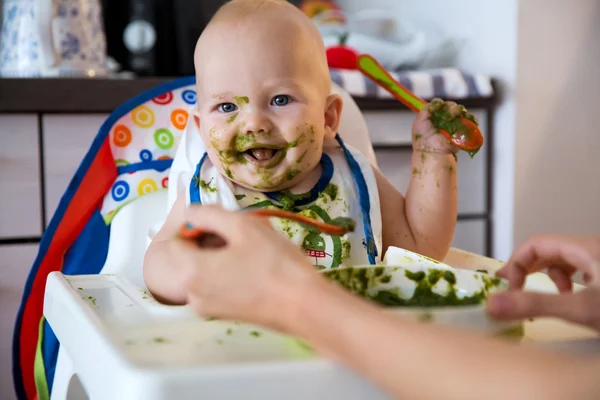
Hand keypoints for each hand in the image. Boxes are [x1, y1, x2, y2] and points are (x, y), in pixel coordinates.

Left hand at [168, 205, 318, 330]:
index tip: (222, 223)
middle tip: (240, 235)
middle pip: (189, 258)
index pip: (177, 240)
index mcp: (190, 270)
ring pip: (202, 273)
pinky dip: (225, 276)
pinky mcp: (222, 316)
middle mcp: (191, 293)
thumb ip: (209, 214)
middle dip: (209, 242)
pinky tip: (252, 270)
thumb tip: (190, 212)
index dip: (196, 226)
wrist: (303, 306)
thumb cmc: (274, 262)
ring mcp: (207, 308)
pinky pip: (214, 288)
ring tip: (249, 252)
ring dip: (218, 259)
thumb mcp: (243, 226)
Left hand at [412, 98, 473, 153]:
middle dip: (451, 108)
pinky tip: (467, 118)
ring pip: (461, 112)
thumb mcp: (420, 120)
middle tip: (448, 115)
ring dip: (459, 111)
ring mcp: (454, 124)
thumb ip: (428, 108)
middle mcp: (445, 119)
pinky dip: (471, 118)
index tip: (440, 106)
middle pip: (452, 106)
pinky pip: (471, 121)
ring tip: (454, 117)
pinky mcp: (463, 130)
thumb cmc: (423, 138)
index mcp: (435, 116)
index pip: (441, 104)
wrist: (431, 151)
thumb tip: (439, 102)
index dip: (441, 104)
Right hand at [486, 235, 599, 330]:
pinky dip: (570, 282)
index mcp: (585, 248)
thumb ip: (538, 305)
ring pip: (567, 260)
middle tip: (514, 288)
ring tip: (556, 297)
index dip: (517, 263)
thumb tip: (492, 303)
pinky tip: (574, 297)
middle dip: (530, 270)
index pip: (536, 244)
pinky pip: (582, 268)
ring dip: (552, 277)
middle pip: (550, 250)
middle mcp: (594, 247)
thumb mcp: (579, 309)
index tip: (510, 288)